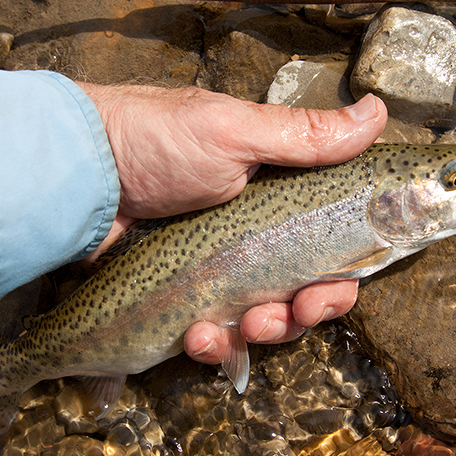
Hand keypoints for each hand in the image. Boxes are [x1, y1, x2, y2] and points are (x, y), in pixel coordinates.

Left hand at [78, 82, 386, 362]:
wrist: (77, 173)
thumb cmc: (156, 140)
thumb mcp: (234, 131)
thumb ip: (305, 136)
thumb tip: (377, 111)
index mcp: (274, 197)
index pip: (327, 243)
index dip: (343, 271)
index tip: (341, 283)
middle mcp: (250, 237)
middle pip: (302, 290)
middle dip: (310, 310)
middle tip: (301, 310)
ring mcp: (213, 272)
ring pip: (261, 321)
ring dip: (267, 331)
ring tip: (249, 325)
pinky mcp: (178, 300)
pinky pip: (210, 336)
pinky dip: (212, 343)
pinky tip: (199, 336)